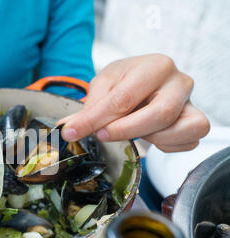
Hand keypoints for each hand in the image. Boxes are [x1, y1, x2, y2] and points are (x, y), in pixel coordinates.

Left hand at [58, 54, 209, 152]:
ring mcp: (191, 104)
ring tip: (130, 130)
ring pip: (178, 130)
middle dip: (126, 130)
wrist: (148, 80)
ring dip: (149, 138)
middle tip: (101, 135)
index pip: (125, 97)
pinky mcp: (195, 123)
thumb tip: (69, 129)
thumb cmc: (127, 80)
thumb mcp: (105, 84)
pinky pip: (186, 143)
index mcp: (156, 66)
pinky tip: (148, 136)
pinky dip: (165, 145)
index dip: (96, 118)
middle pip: (160, 114)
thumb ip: (90, 106)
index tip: (73, 132)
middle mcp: (179, 82)